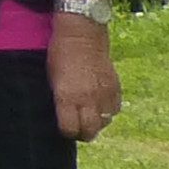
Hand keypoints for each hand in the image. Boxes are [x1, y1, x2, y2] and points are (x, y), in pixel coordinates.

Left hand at [50, 13, 120, 139]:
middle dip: (83, 133)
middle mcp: (88, 98)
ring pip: (104, 122)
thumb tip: (63, 117)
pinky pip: (115, 110)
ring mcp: (104, 93)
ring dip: (96, 122)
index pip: (70, 128)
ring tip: (89, 116)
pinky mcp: (116, 88)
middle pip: (90, 131)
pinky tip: (100, 105)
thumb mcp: (52, 79)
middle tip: (78, 128)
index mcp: (67, 96)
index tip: (64, 129)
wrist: (82, 35)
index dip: (66, 132)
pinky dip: (108, 111)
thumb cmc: (60, 55)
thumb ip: (59, 100)